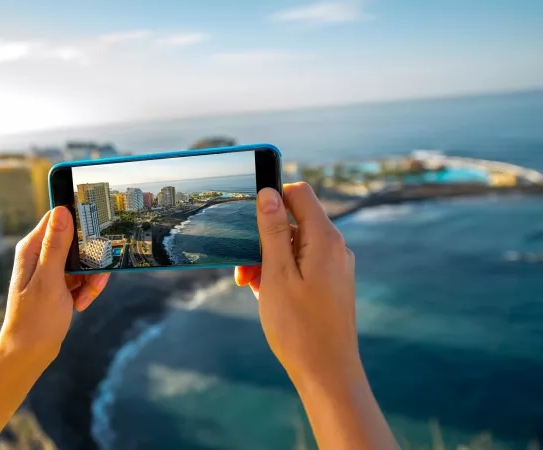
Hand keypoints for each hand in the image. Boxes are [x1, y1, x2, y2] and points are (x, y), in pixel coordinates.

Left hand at [0, 207, 109, 365]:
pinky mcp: (59, 284)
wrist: (29, 353)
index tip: (98, 231)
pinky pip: (81, 278)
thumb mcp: (49, 280)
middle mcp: (40, 255)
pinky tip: (80, 305)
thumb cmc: (35, 319)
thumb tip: (62, 211)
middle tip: (96, 277)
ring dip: (91, 279)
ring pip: (83, 261)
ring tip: (85, 298)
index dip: (80, 221)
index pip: (58, 218)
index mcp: (33, 248)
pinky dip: (86, 290)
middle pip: (77, 241)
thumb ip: (55, 246)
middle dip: (91, 259)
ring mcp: (50, 270)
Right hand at [235, 183, 360, 386]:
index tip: (247, 219)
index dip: (271, 198)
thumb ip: (274, 230)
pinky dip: (280, 273)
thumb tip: (269, 193)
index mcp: (325, 239)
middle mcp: (335, 248)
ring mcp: (334, 267)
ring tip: (251, 286)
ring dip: (267, 259)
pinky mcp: (330, 284)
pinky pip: (300, 265)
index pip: (299, 194)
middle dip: (263, 238)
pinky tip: (265, 295)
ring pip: (294, 246)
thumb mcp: (277, 274)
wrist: (327, 373)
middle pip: (293, 221)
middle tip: (242, 269)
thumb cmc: (299, 327)